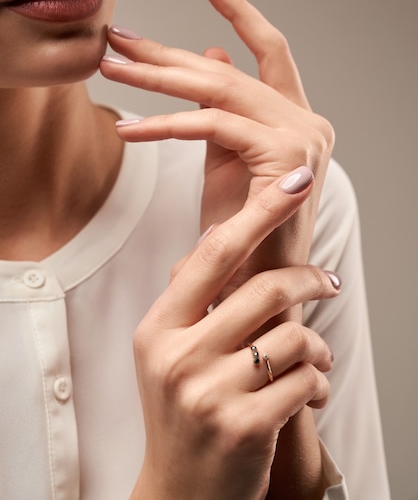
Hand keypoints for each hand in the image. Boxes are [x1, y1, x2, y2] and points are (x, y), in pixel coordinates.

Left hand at [100, 0, 333, 259]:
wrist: (262, 289)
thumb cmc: (243, 231)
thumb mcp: (228, 162)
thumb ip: (222, 109)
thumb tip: (213, 54)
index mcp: (298, 118)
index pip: (271, 50)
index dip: (239, 10)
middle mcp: (309, 120)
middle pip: (231, 68)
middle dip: (169, 52)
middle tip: (120, 37)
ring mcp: (303, 135)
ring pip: (221, 89)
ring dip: (159, 79)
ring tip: (112, 69)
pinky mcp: (287, 155)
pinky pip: (216, 126)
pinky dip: (170, 125)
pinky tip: (132, 128)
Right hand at [128, 172, 338, 499]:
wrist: (180, 491)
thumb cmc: (183, 412)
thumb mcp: (167, 352)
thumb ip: (190, 298)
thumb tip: (218, 236)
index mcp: (159, 328)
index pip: (213, 254)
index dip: (258, 213)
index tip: (293, 184)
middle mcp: (178, 355)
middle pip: (263, 289)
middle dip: (309, 279)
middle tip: (329, 281)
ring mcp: (209, 393)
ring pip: (292, 337)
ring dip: (317, 345)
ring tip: (317, 358)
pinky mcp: (244, 426)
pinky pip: (304, 380)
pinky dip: (318, 381)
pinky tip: (310, 392)